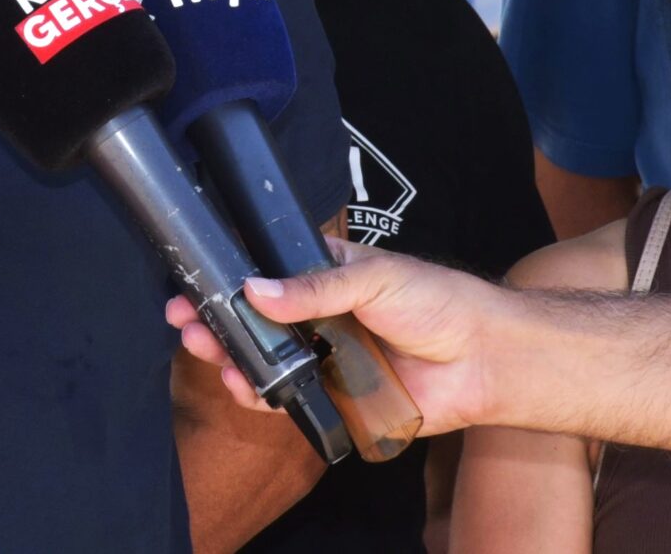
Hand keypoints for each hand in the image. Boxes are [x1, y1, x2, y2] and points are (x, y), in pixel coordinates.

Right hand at [165, 250, 512, 436]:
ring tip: (207, 349)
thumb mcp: (373, 277)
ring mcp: (324, 357)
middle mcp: (319, 316)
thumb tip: (257, 289)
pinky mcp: (335, 397)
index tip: (196, 279)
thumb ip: (313, 288)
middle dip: (216, 319)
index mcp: (325, 275)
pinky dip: (261, 394)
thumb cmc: (439, 301)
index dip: (229, 277)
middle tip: (185, 319)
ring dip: (231, 356)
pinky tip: (243, 384)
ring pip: (265, 359)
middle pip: (254, 318)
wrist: (484, 358)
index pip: (266, 272)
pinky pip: (289, 398)